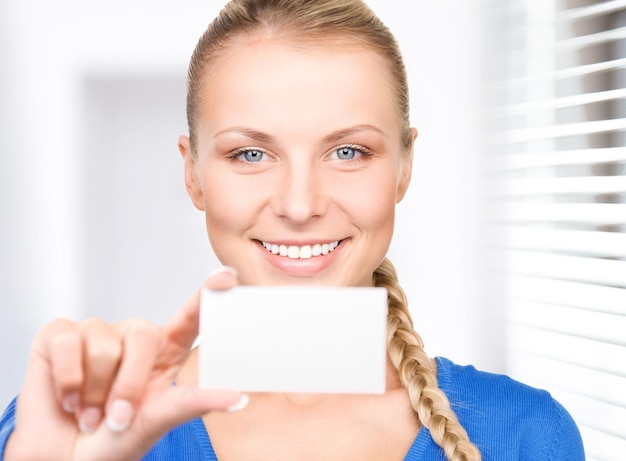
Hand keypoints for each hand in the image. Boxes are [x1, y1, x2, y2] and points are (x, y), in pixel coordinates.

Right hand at [5, 267, 243, 460]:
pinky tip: (66, 399)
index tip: (228, 277)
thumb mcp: (158, 421)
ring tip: (89, 412)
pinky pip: (66, 342)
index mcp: (164, 354)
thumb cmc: (113, 442)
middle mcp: (133, 337)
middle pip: (144, 333)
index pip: (190, 317)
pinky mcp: (59, 335)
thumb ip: (195, 402)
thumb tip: (238, 397)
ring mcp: (96, 332)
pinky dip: (65, 381)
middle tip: (116, 417)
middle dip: (127, 384)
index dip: (207, 294)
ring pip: (102, 344)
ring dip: (92, 392)